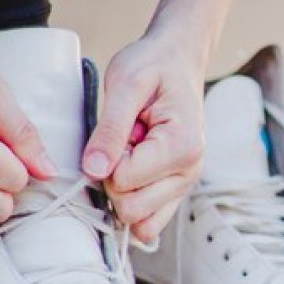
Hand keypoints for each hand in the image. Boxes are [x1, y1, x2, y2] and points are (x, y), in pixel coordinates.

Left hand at [88, 33, 205, 241]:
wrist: (177, 60)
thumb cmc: (153, 66)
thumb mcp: (125, 84)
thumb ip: (110, 129)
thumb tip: (94, 171)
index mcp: (182, 146)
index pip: (124, 181)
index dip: (107, 159)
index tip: (117, 131)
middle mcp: (190, 172)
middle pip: (132, 209)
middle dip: (113, 181)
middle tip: (122, 143)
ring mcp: (184, 184)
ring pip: (140, 223)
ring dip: (123, 193)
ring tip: (129, 155)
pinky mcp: (176, 191)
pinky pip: (149, 224)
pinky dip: (132, 203)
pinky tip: (130, 173)